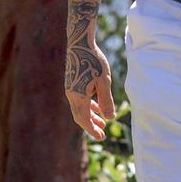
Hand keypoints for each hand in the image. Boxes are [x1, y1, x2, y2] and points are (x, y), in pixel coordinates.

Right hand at [64, 1, 114, 140]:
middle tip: (102, 134)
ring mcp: (70, 89)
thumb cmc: (94, 61)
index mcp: (78, 97)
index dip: (92, 130)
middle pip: (80, 116)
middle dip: (91, 126)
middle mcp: (71, 95)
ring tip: (101, 123)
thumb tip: (110, 118)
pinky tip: (96, 107)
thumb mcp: (104, 81)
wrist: (79, 44)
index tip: (101, 137)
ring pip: (80, 108)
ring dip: (90, 116)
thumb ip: (106, 100)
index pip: (84, 119)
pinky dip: (88, 106)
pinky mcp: (72, 83)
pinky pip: (80, 100)